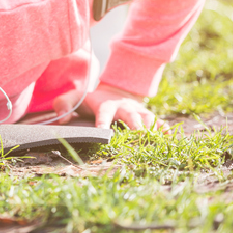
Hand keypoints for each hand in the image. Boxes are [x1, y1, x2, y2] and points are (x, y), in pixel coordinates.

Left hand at [52, 83, 166, 130]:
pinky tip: (170, 138)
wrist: (112, 91)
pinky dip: (165, 129)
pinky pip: (158, 122)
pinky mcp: (147, 115)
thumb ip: (63, 105)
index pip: (103, 113)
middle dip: (135, 125)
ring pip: (148, 118)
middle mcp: (123, 107)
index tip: (102, 132)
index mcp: (105, 104)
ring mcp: (137, 110)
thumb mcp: (74, 98)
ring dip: (152, 128)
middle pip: (130, 115)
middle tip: (139, 136)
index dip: (103, 122)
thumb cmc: (89, 100)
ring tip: (157, 141)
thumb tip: (62, 119)